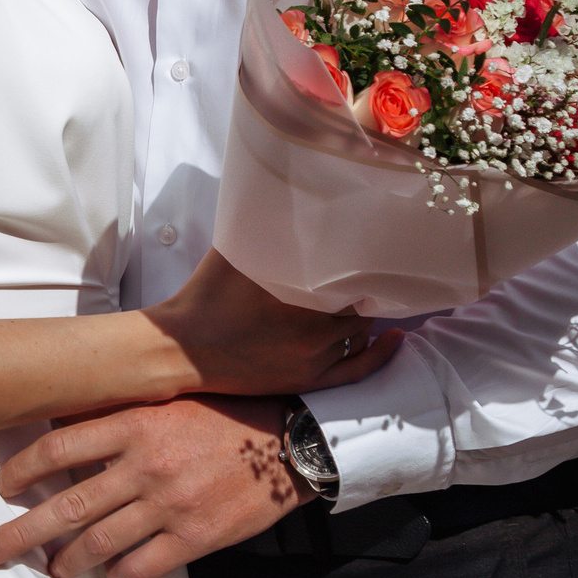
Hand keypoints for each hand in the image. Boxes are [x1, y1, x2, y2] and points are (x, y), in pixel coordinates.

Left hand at [0, 395, 312, 577]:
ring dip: (66, 563)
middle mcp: (145, 465)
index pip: (57, 448)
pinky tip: (111, 575)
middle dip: (19, 534)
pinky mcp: (197, 537)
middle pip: (65, 507)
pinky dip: (119, 575)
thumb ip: (118, 414)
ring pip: (99, 544)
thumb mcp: (166, 398)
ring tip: (50, 572)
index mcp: (134, 424)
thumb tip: (64, 419)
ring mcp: (170, 505)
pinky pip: (143, 567)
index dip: (20, 470)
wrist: (291, 439)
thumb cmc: (225, 413)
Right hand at [146, 250, 401, 396]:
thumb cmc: (204, 297)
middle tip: (368, 273)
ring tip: (366, 298)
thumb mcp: (233, 252)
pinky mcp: (306, 381)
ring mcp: (312, 358)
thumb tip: (284, 196)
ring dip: (365, 316)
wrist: (181, 349)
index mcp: (297, 295)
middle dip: (362, 290)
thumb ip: (263, 229)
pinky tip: (395, 338)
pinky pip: (357, 370)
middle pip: (358, 305)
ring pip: (359, 334)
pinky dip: (380, 354)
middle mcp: (313, 329)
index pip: (350, 278)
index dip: (360, 265)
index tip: (366, 252)